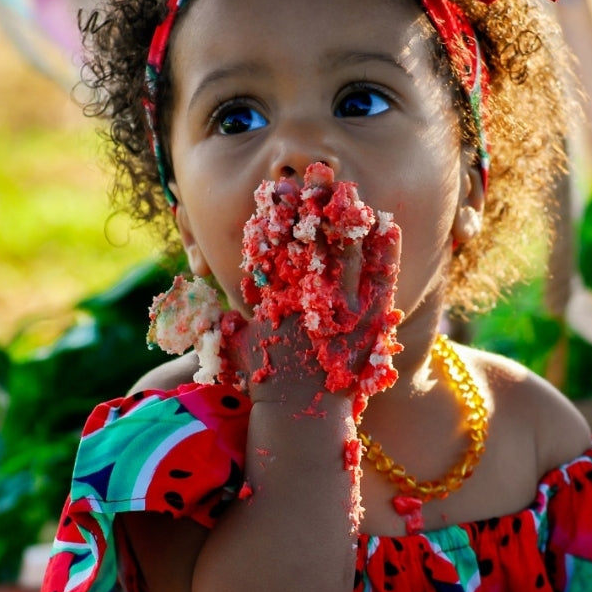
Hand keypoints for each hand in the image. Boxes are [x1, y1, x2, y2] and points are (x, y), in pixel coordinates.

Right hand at [227, 167, 401, 420]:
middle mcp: (308, 300)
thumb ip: (222, 322)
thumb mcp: (236, 349)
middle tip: (318, 174)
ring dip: (349, 220)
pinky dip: (385, 252)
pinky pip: (381, 279)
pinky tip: (389, 224)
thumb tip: (202, 302)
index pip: (274, 250)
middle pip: (313, 242)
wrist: (301, 417)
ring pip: (347, 254)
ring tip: (352, 190)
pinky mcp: (370, 322)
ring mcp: (341, 310)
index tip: (277, 189)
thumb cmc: (266, 385)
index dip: (276, 217)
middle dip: (314, 206)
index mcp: (276, 300)